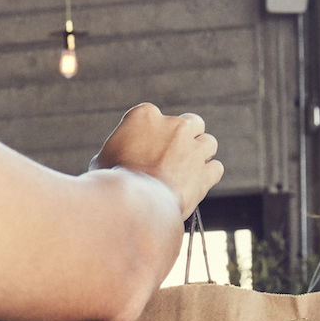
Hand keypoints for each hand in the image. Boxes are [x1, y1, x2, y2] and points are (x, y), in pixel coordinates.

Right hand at [92, 104, 223, 216]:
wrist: (131, 205)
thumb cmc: (112, 183)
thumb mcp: (103, 158)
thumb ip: (118, 149)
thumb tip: (117, 157)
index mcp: (145, 115)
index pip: (156, 117)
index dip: (155, 135)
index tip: (150, 149)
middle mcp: (173, 125)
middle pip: (192, 122)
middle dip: (188, 137)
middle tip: (177, 155)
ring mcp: (192, 147)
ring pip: (209, 143)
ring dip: (201, 155)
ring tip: (188, 171)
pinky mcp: (204, 171)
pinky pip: (216, 168)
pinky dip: (208, 177)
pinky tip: (196, 185)